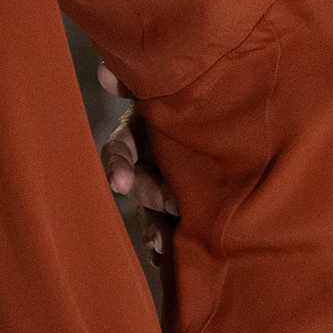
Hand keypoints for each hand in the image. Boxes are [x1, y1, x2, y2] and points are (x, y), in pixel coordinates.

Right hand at [95, 64, 177, 259]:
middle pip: (138, 184)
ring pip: (150, 211)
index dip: (117, 165)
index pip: (118, 150)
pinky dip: (164, 242)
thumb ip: (137, 81)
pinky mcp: (177, 205)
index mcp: (138, 133)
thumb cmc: (191, 95)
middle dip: (150, 195)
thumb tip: (105, 72)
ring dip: (153, 229)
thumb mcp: (167, 87)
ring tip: (162, 245)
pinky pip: (167, 226)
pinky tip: (166, 260)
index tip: (118, 181)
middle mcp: (144, 162)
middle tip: (172, 203)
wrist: (227, 108)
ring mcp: (159, 186)